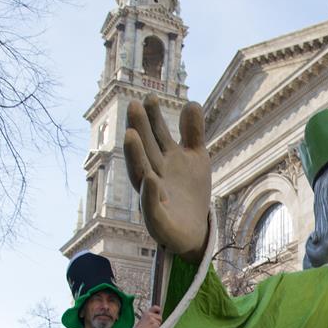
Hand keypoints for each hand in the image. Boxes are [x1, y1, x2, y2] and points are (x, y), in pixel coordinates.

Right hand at [124, 95, 210, 262]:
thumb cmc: (191, 192)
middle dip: (139, 129)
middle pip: (145, 151)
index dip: (153, 118)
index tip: (149, 96)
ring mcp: (154, 198)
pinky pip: (152, 207)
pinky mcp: (158, 221)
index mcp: (164, 161)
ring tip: (130, 135)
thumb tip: (192, 102)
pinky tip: (152, 180)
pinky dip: (150, 194)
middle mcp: (154, 176)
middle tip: (133, 105)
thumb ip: (193, 133)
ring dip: (135, 156)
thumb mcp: (197, 159)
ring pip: (141, 175)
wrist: (194, 231)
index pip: (157, 137)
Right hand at [134, 306, 161, 327]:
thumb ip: (150, 315)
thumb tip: (158, 314)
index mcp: (147, 312)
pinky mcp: (155, 325)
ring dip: (157, 325)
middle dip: (158, 320)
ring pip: (159, 322)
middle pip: (159, 317)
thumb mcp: (144, 317)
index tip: (159, 311)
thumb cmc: (141, 326)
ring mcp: (152, 320)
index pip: (155, 307)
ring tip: (150, 326)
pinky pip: (158, 326)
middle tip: (152, 324)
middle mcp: (149, 315)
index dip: (158, 309)